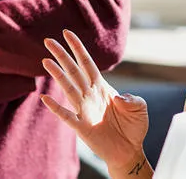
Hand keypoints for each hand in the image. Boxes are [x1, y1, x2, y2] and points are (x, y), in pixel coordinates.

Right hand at [41, 30, 149, 171]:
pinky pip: (66, 115)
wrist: (129, 151)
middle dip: (61, 55)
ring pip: (68, 88)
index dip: (78, 48)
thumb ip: (132, 98)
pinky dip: (56, 107)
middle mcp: (90, 95)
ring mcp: (84, 110)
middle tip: (48, 41)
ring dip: (57, 75)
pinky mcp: (81, 126)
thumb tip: (118, 96)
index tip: (67, 33)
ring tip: (46, 61)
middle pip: (73, 71)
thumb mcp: (140, 108)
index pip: (87, 64)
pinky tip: (45, 98)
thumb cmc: (134, 128)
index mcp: (102, 87)